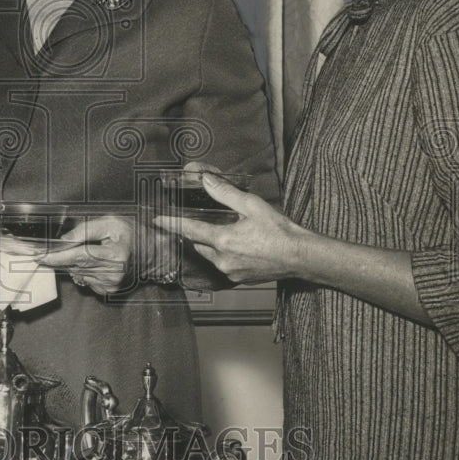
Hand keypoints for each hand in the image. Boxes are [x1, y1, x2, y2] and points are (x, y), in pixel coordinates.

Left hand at [37, 216, 133, 295]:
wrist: (151, 254)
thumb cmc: (132, 235)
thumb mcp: (111, 222)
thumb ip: (87, 229)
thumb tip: (64, 240)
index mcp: (116, 255)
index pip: (80, 256)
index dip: (58, 256)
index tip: (40, 256)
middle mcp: (113, 273)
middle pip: (76, 265)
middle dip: (59, 258)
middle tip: (45, 252)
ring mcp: (110, 285)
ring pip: (78, 272)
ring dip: (72, 262)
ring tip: (82, 251)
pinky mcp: (107, 290)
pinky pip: (84, 279)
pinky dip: (82, 269)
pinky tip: (91, 261)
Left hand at [153, 173, 304, 283]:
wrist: (301, 257)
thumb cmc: (280, 231)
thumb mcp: (251, 205)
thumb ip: (225, 193)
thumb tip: (206, 180)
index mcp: (223, 240)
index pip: (188, 230)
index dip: (171, 224)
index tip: (157, 220)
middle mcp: (222, 259)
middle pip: (198, 244)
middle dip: (199, 233)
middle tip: (210, 221)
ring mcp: (230, 272)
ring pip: (210, 255)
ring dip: (213, 244)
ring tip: (229, 233)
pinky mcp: (239, 279)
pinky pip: (223, 264)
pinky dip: (225, 254)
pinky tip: (241, 246)